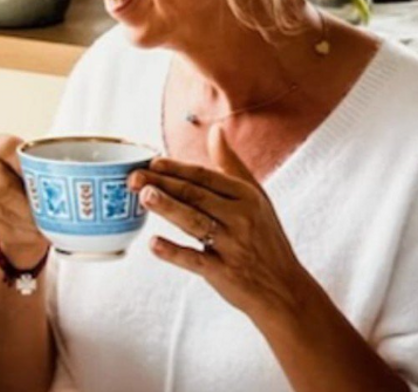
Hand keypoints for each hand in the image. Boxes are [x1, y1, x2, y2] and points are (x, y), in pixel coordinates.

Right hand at [0, 135, 48, 267]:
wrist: (18, 196)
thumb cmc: (35, 177)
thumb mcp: (45, 164)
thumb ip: (54, 167)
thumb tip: (82, 180)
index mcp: (0, 145)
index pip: (9, 151)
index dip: (28, 171)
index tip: (46, 188)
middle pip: (1, 188)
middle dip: (26, 208)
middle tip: (46, 219)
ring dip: (24, 224)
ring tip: (44, 229)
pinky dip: (17, 234)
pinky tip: (31, 234)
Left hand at [130, 125, 311, 319]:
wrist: (284, 288)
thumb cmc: (265, 238)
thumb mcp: (256, 197)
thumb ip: (231, 165)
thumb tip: (215, 130)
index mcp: (246, 196)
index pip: (205, 177)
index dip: (177, 168)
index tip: (152, 161)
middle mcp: (241, 218)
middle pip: (195, 195)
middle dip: (163, 184)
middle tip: (133, 177)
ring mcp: (233, 246)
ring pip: (195, 222)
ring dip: (168, 208)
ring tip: (143, 196)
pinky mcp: (225, 273)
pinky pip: (196, 260)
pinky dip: (175, 252)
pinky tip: (153, 244)